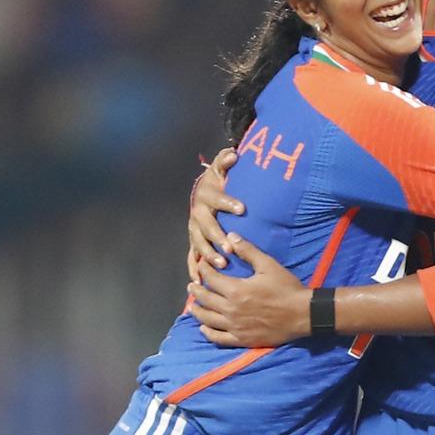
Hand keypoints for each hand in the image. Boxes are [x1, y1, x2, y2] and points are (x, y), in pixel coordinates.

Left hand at [186, 234, 309, 346]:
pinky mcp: (242, 339)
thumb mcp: (268, 265)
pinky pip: (219, 338)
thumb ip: (248, 251)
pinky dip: (208, 332)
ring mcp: (235, 327)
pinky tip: (204, 328)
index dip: (204, 270)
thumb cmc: (286, 288)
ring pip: (208, 319)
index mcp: (236, 290)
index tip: (201, 266)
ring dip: (197, 311)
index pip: (211, 279)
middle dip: (196, 290)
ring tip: (193, 306)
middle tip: (192, 285)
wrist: (303, 314)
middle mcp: (231, 310)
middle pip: (205, 299)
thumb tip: (230, 236)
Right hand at [187, 149, 242, 282]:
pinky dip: (194, 268)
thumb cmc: (218, 183)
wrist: (204, 193)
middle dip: (217, 236)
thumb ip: (225, 161)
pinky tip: (199, 281)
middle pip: (206, 226)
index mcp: (207, 196)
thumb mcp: (221, 170)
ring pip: (199, 243)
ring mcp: (195, 229)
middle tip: (229, 247)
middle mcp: (198, 213)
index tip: (241, 209)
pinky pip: (192, 256)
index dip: (228, 203)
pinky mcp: (194, 242)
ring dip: (208, 254)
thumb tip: (233, 153)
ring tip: (221, 264)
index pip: (218, 199)